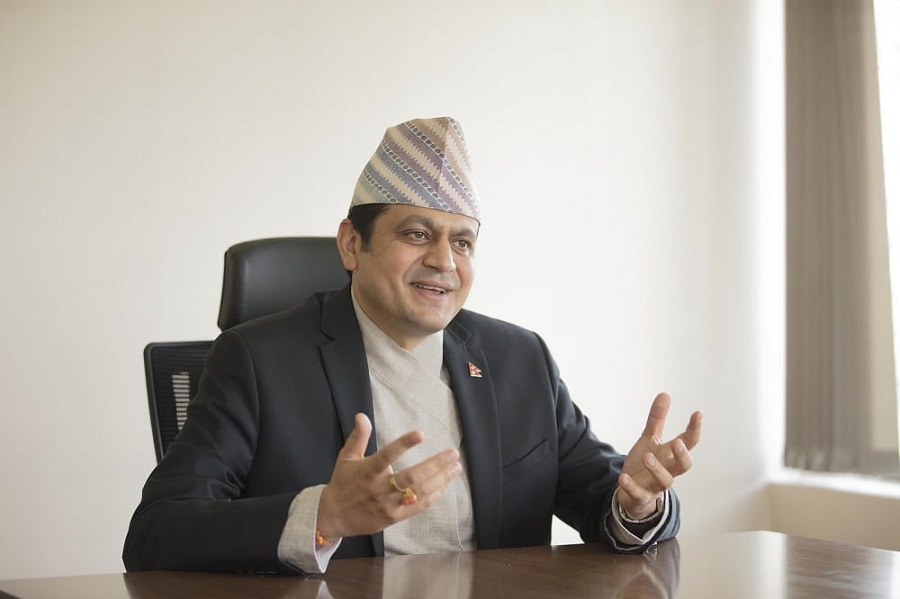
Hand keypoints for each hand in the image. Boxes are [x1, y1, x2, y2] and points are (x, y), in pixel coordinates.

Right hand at [316, 413, 462, 539]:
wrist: (334, 516)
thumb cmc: (343, 483)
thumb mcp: (346, 458)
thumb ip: (358, 437)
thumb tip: (361, 416)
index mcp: (368, 471)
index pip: (387, 455)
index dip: (403, 444)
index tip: (420, 434)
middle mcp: (380, 488)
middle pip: (411, 477)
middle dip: (435, 465)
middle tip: (452, 453)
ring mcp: (388, 504)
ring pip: (419, 492)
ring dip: (440, 479)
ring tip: (455, 467)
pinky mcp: (394, 517)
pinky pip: (418, 507)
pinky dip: (433, 496)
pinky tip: (444, 485)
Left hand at [616, 393, 701, 519]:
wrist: (631, 493)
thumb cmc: (645, 465)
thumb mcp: (649, 439)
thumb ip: (657, 419)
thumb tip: (665, 394)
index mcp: (671, 455)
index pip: (689, 442)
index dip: (695, 429)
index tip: (698, 413)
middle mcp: (668, 471)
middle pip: (684, 466)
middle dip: (682, 455)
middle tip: (677, 442)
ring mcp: (655, 485)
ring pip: (664, 481)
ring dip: (657, 469)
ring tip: (647, 456)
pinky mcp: (641, 496)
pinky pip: (639, 494)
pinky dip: (631, 486)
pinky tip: (623, 477)